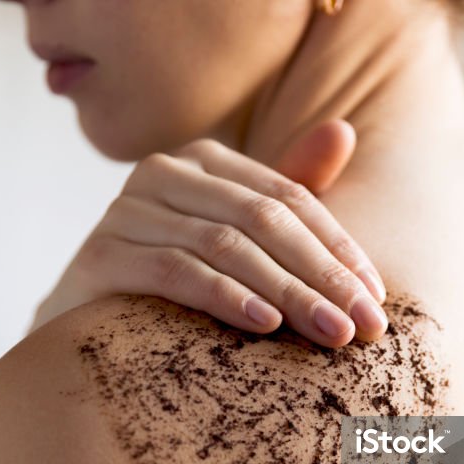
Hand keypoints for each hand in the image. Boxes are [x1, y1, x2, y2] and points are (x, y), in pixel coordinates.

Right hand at [32, 120, 387, 346]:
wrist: (88, 330)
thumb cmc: (174, 284)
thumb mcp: (239, 236)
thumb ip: (289, 190)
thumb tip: (344, 130)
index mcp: (202, 161)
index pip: (288, 196)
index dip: (337, 247)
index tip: (375, 298)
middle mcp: (161, 173)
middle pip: (260, 218)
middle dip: (320, 274)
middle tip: (363, 325)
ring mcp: (125, 211)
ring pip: (224, 245)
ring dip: (286, 291)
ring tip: (328, 332)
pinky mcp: (100, 255)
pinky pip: (174, 271)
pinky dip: (224, 296)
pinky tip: (263, 324)